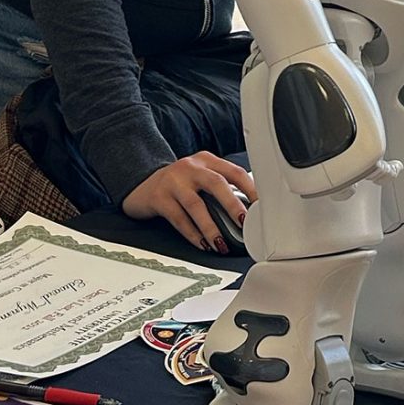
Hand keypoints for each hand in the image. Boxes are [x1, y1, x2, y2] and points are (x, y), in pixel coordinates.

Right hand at [123, 153, 256, 251]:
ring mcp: (173, 181)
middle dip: (232, 205)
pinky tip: (202, 244)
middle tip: (244, 223)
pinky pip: (178, 218)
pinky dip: (192, 234)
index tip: (261, 207)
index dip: (251, 189)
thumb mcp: (200, 178)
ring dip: (211, 227)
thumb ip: (220, 189)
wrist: (141, 184)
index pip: (234, 172)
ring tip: (220, 243)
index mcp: (207, 161)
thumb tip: (246, 214)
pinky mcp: (159, 198)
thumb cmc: (178, 184)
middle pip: (216, 184)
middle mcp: (190, 167)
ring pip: (196, 205)